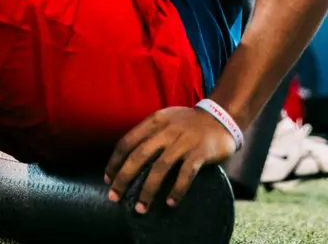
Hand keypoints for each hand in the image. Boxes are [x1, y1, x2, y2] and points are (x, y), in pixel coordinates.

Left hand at [104, 106, 236, 213]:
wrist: (219, 118)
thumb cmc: (188, 123)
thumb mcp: (165, 120)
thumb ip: (149, 134)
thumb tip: (127, 158)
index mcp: (155, 120)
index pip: (128, 141)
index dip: (115, 161)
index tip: (108, 178)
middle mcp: (167, 130)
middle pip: (139, 156)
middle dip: (124, 178)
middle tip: (115, 196)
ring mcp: (184, 141)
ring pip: (160, 168)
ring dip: (148, 190)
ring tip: (140, 208)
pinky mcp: (200, 152)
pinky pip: (185, 174)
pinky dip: (176, 190)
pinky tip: (170, 203)